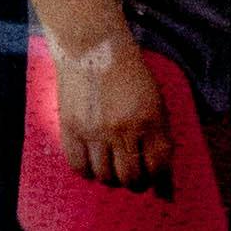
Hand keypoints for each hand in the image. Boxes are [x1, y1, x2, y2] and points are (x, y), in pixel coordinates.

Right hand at [53, 23, 174, 192]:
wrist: (92, 47)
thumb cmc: (127, 72)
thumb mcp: (153, 98)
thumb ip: (158, 130)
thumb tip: (158, 165)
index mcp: (149, 119)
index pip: (157, 164)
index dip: (158, 180)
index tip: (156, 183)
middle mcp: (123, 129)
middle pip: (130, 176)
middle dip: (135, 182)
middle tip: (133, 178)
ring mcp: (95, 130)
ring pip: (105, 175)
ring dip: (111, 178)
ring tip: (112, 171)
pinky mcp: (71, 128)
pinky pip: (79, 166)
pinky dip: (87, 172)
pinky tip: (92, 166)